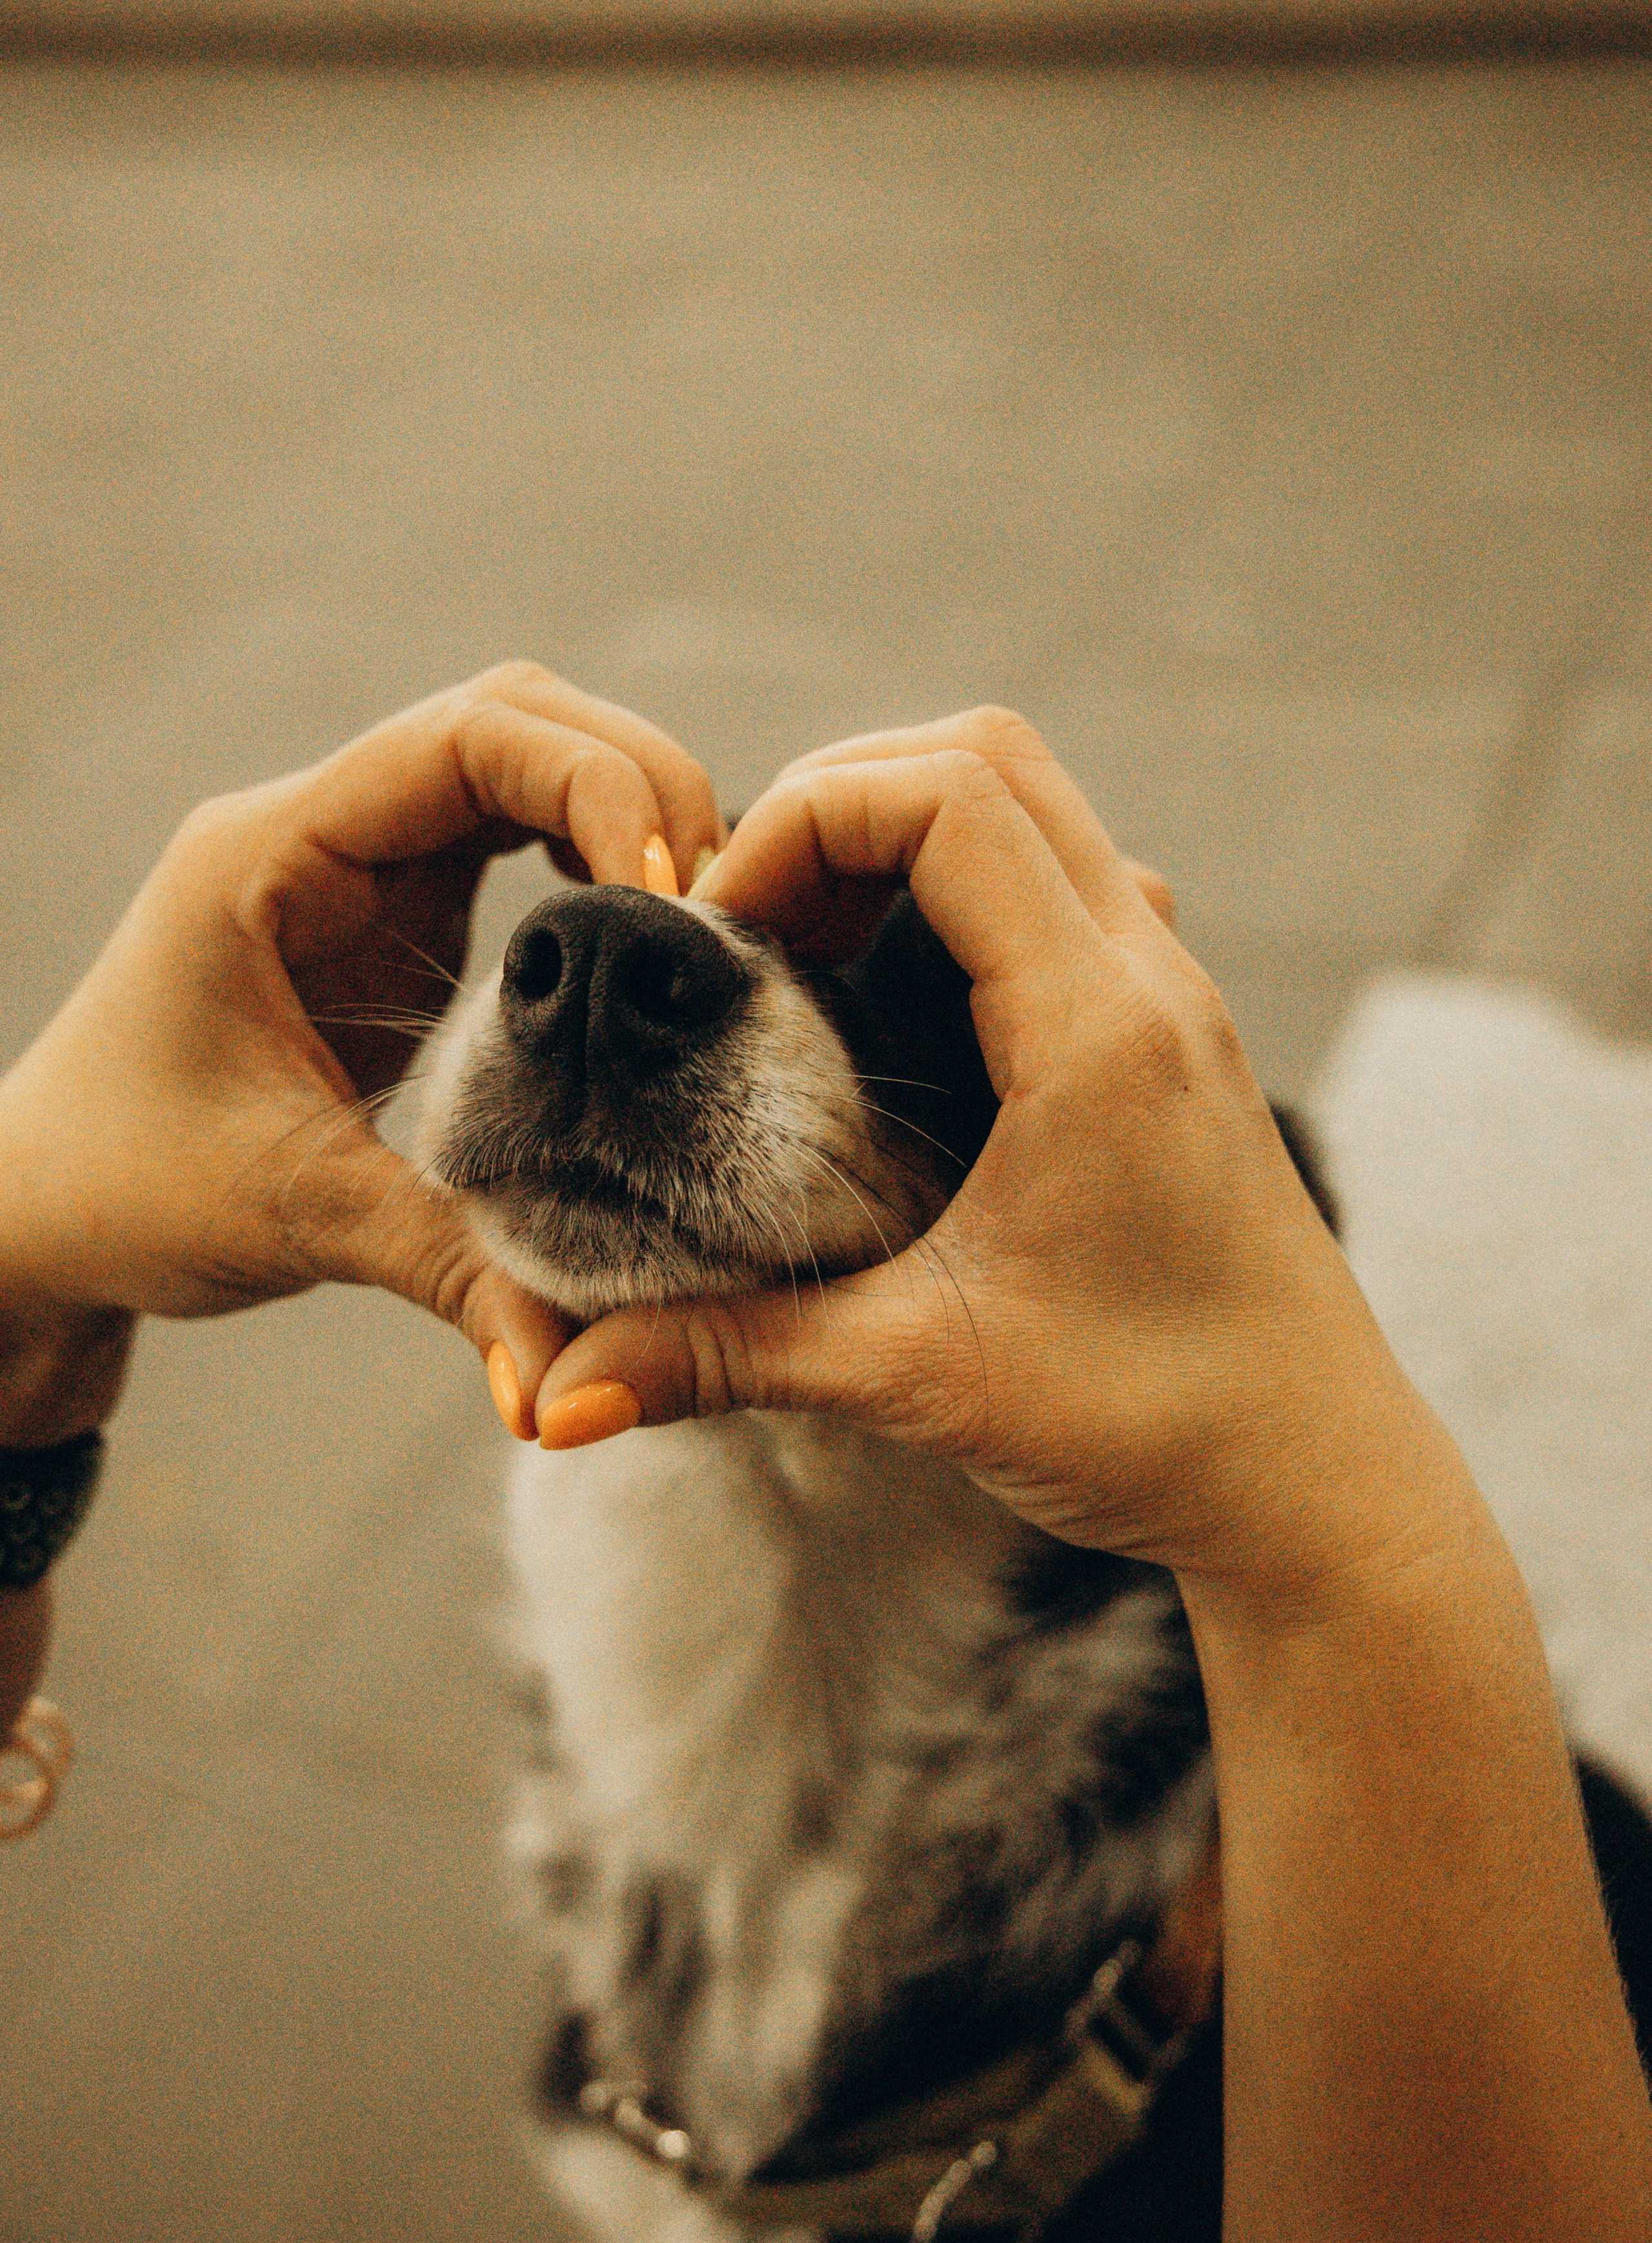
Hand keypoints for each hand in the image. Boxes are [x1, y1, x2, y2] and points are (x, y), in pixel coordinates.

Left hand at [0, 664, 722, 1434]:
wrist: (40, 1206)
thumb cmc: (122, 1191)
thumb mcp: (292, 1217)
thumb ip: (445, 1271)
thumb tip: (565, 1391)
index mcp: (267, 854)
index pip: (462, 739)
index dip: (591, 786)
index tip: (670, 895)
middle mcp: (317, 829)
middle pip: (511, 717)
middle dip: (634, 782)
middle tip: (717, 905)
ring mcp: (356, 860)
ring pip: (521, 760)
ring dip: (623, 814)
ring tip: (699, 925)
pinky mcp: (388, 907)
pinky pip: (512, 834)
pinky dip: (592, 860)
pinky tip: (644, 941)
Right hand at [535, 708, 1440, 1602]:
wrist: (1316, 1483)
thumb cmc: (1150, 1428)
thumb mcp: (917, 1380)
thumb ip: (726, 1357)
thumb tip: (551, 1400)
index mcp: (1097, 1030)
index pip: (949, 799)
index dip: (805, 821)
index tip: (722, 930)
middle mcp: (1154, 979)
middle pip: (992, 759)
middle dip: (839, 800)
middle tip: (750, 924)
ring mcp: (1177, 995)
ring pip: (1036, 807)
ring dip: (902, 837)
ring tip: (803, 956)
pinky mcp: (1175, 1030)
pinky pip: (1063, 878)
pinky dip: (959, 886)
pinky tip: (889, 1006)